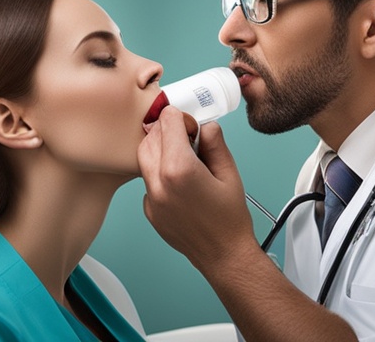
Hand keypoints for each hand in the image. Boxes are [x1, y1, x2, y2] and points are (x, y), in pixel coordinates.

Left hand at [138, 106, 254, 269]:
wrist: (223, 255)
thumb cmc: (230, 219)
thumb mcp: (229, 173)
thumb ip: (214, 143)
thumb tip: (205, 126)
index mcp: (180, 169)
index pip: (168, 123)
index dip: (182, 119)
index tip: (192, 126)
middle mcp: (159, 183)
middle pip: (150, 137)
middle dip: (167, 130)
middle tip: (188, 137)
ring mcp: (150, 199)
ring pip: (144, 158)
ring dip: (160, 149)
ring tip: (184, 157)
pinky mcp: (149, 211)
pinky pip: (147, 180)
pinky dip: (159, 172)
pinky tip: (180, 182)